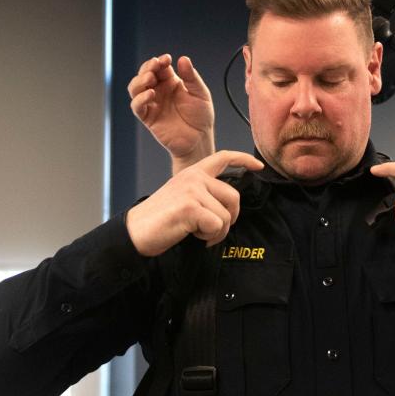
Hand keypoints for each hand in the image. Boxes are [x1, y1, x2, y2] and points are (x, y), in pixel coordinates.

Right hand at [126, 150, 262, 255]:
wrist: (136, 231)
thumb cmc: (161, 219)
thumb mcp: (183, 197)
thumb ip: (204, 194)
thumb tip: (228, 206)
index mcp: (193, 173)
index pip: (222, 158)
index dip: (243, 160)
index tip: (258, 166)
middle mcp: (194, 178)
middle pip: (233, 197)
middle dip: (229, 218)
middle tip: (213, 230)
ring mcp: (192, 190)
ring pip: (226, 215)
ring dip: (216, 232)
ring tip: (198, 233)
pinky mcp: (191, 207)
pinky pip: (217, 226)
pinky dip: (209, 238)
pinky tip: (194, 236)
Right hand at [128, 54, 215, 169]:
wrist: (199, 139)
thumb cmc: (200, 116)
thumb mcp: (200, 93)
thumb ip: (191, 77)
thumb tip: (183, 59)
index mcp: (171, 82)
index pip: (159, 67)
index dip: (160, 61)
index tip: (167, 58)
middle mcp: (159, 91)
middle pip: (144, 74)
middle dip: (147, 67)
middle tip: (155, 66)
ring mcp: (152, 104)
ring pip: (135, 88)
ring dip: (139, 81)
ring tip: (150, 78)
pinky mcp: (148, 117)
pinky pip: (137, 106)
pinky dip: (140, 99)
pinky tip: (150, 94)